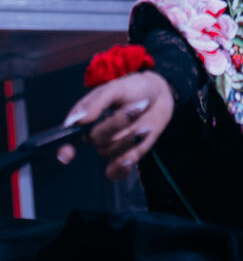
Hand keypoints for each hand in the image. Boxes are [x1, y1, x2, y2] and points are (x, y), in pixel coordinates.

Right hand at [56, 71, 174, 180]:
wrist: (160, 96)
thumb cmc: (134, 88)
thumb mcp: (116, 88)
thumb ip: (96, 103)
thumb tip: (77, 121)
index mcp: (86, 118)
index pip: (67, 138)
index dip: (63, 149)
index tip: (67, 153)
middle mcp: (95, 134)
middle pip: (96, 139)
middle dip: (117, 124)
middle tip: (137, 107)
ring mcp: (110, 146)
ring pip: (110, 151)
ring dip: (129, 138)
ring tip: (145, 124)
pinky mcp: (125, 157)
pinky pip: (115, 172)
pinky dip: (120, 168)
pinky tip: (128, 159)